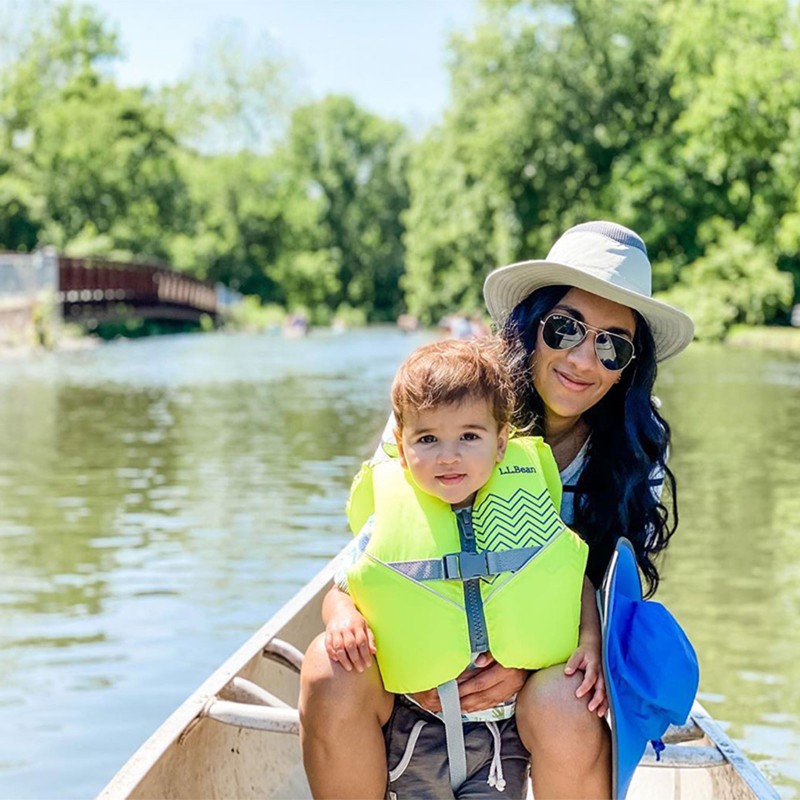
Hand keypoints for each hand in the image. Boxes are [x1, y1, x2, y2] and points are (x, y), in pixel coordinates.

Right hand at [324, 610, 375, 672]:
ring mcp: (336, 629)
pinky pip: (328, 644)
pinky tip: (336, 660)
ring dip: (343, 659)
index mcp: (357, 625)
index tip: (368, 664)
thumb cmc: (355, 619)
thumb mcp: (365, 625)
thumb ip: (370, 638)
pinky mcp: (328, 632)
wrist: (340, 608)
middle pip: (350, 645)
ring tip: (349, 668)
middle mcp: (346, 627)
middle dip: (355, 659)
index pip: (362, 641)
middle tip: (360, 669)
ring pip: (338, 646)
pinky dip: (331, 653)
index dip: (365, 654)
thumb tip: (374, 652)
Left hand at [408, 654, 527, 712]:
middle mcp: (511, 682)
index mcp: (508, 669)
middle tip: (450, 700)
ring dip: (471, 704)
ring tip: (456, 705)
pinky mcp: (511, 693)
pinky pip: (493, 702)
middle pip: (483, 694)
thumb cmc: (517, 645)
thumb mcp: (504, 644)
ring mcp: (512, 689)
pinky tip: (470, 707)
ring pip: (487, 701)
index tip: (453, 686)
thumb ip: (490, 653)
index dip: (466, 685)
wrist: (533, 652)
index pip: (482, 682)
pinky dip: (480, 706)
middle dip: (465, 698)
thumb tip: (478, 660)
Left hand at [565, 640, 606, 716]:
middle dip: (597, 699)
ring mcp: (606, 679)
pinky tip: (603, 712)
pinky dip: (607, 704)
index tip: (577, 694)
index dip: (585, 687)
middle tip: (590, 708)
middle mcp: (602, 674)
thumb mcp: (577, 654)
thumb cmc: (584, 653)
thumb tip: (567, 672)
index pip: (590, 678)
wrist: (595, 649)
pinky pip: (609, 695)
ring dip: (604, 704)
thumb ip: (572, 663)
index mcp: (594, 666)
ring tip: (599, 714)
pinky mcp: (607, 684)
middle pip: (601, 688)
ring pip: (607, 693)